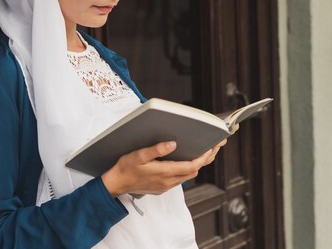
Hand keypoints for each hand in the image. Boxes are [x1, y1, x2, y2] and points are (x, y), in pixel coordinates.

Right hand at [101, 138, 227, 197]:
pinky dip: (187, 169)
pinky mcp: (162, 188)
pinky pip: (180, 179)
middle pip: (194, 171)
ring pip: (188, 176)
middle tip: (215, 146)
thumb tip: (173, 143)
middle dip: (206, 159)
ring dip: (198, 164)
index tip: (211, 147)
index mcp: (164, 173)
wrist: (116, 184)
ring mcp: (165, 186)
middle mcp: (168, 182)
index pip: (191, 166)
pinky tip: (186, 161)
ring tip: (205, 151)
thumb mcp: (138, 155)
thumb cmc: (125, 168)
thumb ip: (156, 149)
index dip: (203, 157)